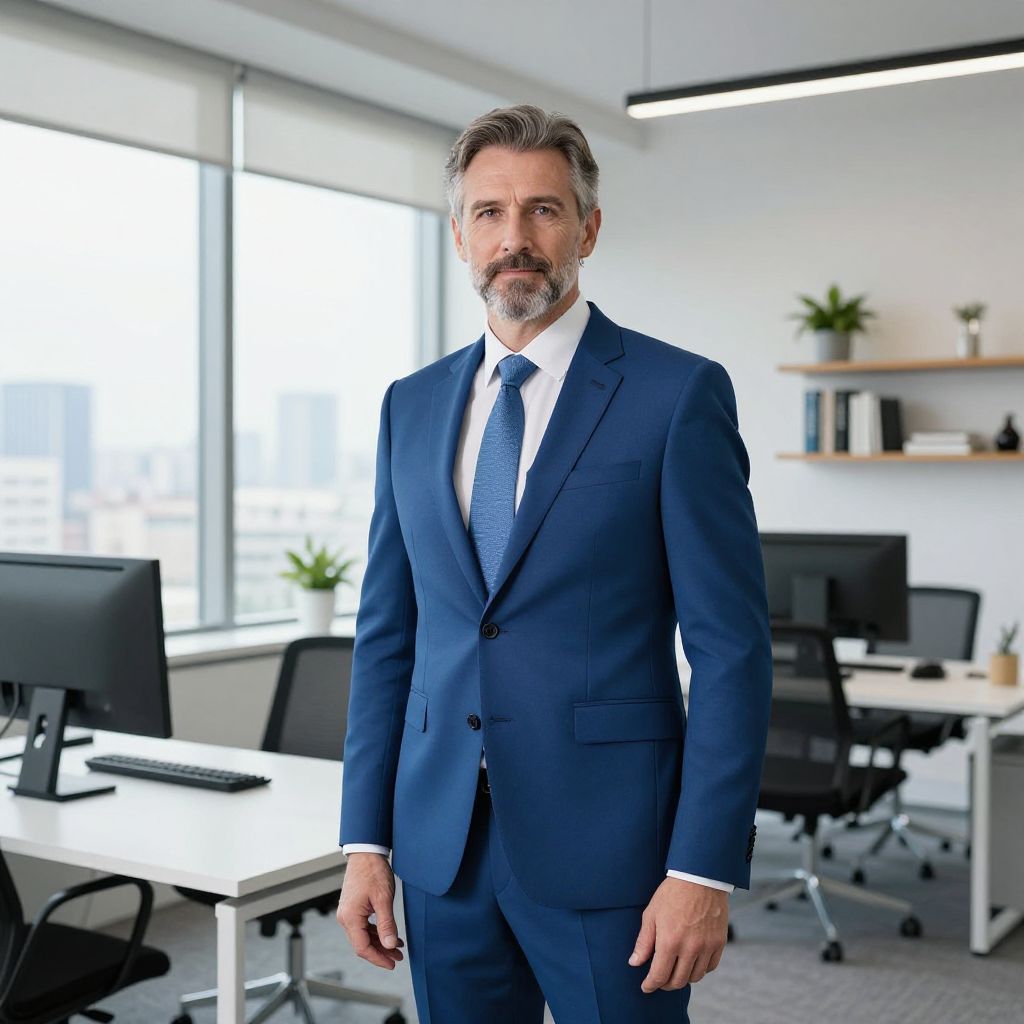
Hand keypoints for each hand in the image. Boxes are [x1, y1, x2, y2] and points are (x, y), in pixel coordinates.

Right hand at [336, 852, 404, 968]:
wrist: (366, 853)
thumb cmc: (373, 872)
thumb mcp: (384, 899)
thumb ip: (387, 924)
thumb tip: (390, 945)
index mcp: (350, 917)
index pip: (362, 948)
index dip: (378, 958)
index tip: (392, 963)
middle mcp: (345, 917)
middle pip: (362, 944)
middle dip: (381, 952)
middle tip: (398, 957)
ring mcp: (348, 913)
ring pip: (363, 936)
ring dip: (380, 943)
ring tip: (397, 948)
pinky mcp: (353, 908)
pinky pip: (363, 926)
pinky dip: (376, 932)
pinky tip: (389, 934)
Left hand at [629, 877, 727, 991]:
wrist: (700, 877)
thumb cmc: (672, 893)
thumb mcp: (651, 914)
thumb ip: (644, 942)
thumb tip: (634, 963)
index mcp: (669, 941)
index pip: (659, 975)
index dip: (650, 985)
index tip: (646, 987)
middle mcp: (690, 948)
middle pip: (677, 981)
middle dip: (665, 984)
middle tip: (659, 979)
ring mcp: (706, 947)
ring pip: (695, 977)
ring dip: (683, 978)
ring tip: (675, 970)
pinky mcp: (719, 943)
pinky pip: (710, 967)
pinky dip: (700, 969)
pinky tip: (692, 962)